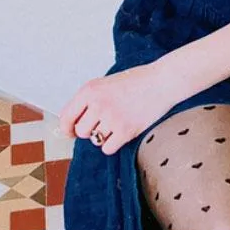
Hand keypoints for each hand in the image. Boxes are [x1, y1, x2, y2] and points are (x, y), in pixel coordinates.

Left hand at [58, 61, 185, 155]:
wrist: (162, 81)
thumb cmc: (137, 81)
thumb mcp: (107, 83)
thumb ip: (90, 99)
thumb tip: (74, 123)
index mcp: (90, 90)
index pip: (66, 116)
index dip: (67, 128)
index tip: (70, 131)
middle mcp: (98, 104)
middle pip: (81, 131)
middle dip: (90, 130)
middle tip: (103, 122)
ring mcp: (112, 118)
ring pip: (95, 140)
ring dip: (104, 135)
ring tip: (117, 122)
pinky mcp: (125, 130)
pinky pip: (108, 148)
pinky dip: (114, 144)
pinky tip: (123, 131)